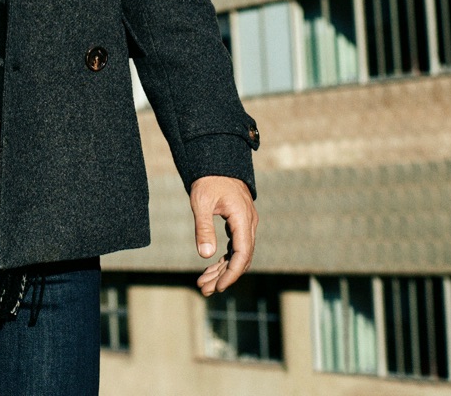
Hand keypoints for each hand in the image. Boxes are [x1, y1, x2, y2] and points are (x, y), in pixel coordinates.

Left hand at [190, 175, 256, 295]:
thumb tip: (206, 255)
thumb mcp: (201, 202)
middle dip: (223, 276)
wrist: (217, 160)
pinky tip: (210, 267)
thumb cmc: (208, 179)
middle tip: (204, 290)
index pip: (242, 254)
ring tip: (203, 284)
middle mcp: (249, 223)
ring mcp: (246, 223)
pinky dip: (223, 258)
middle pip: (240, 258)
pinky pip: (235, 246)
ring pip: (238, 254)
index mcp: (243, 219)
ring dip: (222, 270)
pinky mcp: (240, 223)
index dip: (231, 274)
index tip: (218, 287)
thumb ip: (204, 227)